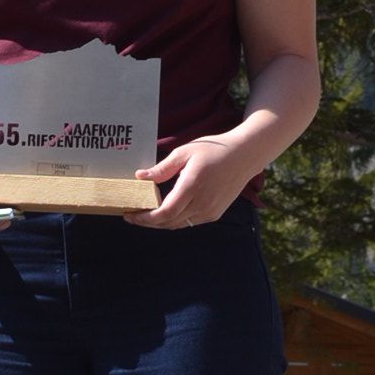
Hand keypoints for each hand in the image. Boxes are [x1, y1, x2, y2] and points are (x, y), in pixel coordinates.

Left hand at [125, 133, 255, 230]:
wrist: (244, 156)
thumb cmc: (213, 150)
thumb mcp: (185, 152)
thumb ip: (162, 168)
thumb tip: (140, 176)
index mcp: (193, 186)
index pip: (165, 213)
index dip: (145, 218)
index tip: (130, 216)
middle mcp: (202, 203)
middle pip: (168, 222)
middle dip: (147, 222)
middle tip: (131, 216)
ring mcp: (210, 211)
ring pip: (178, 225)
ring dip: (160, 223)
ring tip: (145, 215)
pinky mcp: (214, 214)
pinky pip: (189, 222)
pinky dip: (174, 220)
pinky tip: (165, 211)